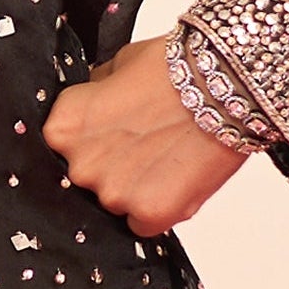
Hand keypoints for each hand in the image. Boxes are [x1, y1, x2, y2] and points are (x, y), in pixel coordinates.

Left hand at [43, 33, 251, 240]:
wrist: (225, 83)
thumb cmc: (175, 68)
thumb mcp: (117, 66)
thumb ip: (94, 96)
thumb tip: (91, 106)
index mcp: (63, 129)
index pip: (63, 149)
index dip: (93, 140)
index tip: (114, 132)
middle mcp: (80, 166)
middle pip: (88, 180)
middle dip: (113, 166)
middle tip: (146, 143)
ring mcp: (114, 194)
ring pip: (117, 203)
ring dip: (137, 188)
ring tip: (168, 156)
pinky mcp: (149, 215)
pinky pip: (144, 223)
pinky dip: (160, 208)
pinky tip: (178, 176)